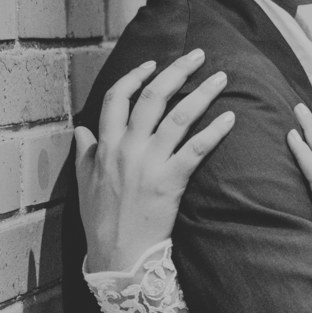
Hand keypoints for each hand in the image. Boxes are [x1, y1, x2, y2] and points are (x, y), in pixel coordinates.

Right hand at [75, 49, 235, 272]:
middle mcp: (127, 148)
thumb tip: (81, 130)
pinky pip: (196, 149)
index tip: (152, 64)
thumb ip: (85, 152)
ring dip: (202, 93)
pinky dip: (215, 131)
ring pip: (178, 117)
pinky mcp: (171, 182)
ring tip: (221, 77)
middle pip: (153, 97)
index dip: (134, 76)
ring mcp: (149, 163)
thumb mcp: (83, 183)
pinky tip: (230, 119)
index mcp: (105, 146)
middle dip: (177, 71)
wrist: (118, 257)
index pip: (116, 99)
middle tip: (198, 55)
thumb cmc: (100, 221)